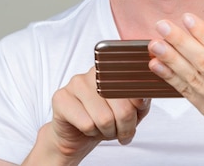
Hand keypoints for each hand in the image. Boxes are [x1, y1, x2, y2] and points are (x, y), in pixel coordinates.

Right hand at [28, 67, 150, 164]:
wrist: (77, 134)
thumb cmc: (105, 118)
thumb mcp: (132, 109)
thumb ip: (141, 101)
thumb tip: (142, 97)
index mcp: (114, 69)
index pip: (134, 88)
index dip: (137, 110)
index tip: (135, 118)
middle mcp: (95, 71)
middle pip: (122, 107)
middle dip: (125, 128)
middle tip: (121, 132)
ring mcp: (76, 82)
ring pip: (104, 118)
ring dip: (108, 132)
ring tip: (104, 129)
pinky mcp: (61, 97)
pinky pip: (86, 124)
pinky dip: (91, 133)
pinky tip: (88, 128)